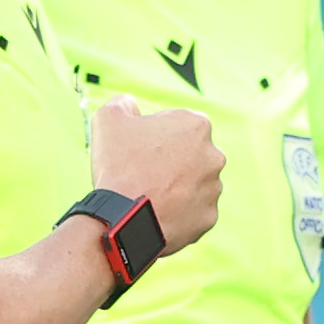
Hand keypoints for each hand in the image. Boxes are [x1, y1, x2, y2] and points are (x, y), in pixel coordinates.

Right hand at [89, 101, 224, 251]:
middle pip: (189, 155)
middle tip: (143, 173)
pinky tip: (158, 213)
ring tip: (149, 195)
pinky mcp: (209, 217)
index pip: (178, 125)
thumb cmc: (119, 166)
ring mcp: (214, 189)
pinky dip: (178, 212)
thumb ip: (121, 104)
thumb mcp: (109, 119)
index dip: (156, 135)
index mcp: (196, 125)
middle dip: (170, 162)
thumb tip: (127, 104)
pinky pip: (193, 212)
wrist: (124, 219)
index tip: (139, 148)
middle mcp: (214, 156)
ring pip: (193, 184)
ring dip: (176, 187)